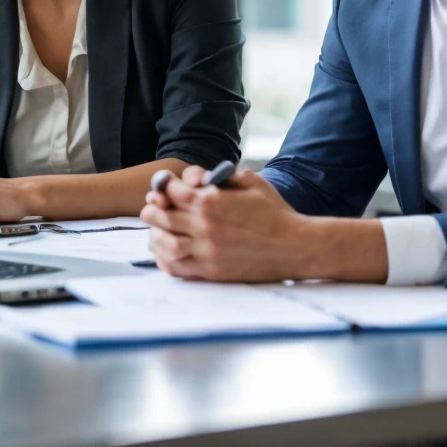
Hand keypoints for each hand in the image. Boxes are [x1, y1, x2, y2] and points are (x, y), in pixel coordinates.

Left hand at [140, 165, 307, 281]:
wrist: (294, 246)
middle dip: (153, 210)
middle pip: (161, 217)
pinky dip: (165, 260)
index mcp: (211, 201)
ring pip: (165, 244)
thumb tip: (201, 176)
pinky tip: (166, 253)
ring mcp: (206, 251)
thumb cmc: (275, 212)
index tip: (164, 187)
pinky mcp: (211, 271)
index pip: (171, 191)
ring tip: (156, 231)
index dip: (163, 187)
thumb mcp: (251, 181)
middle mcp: (204, 226)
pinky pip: (178, 268)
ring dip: (155, 236)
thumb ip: (224, 175)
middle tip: (152, 209)